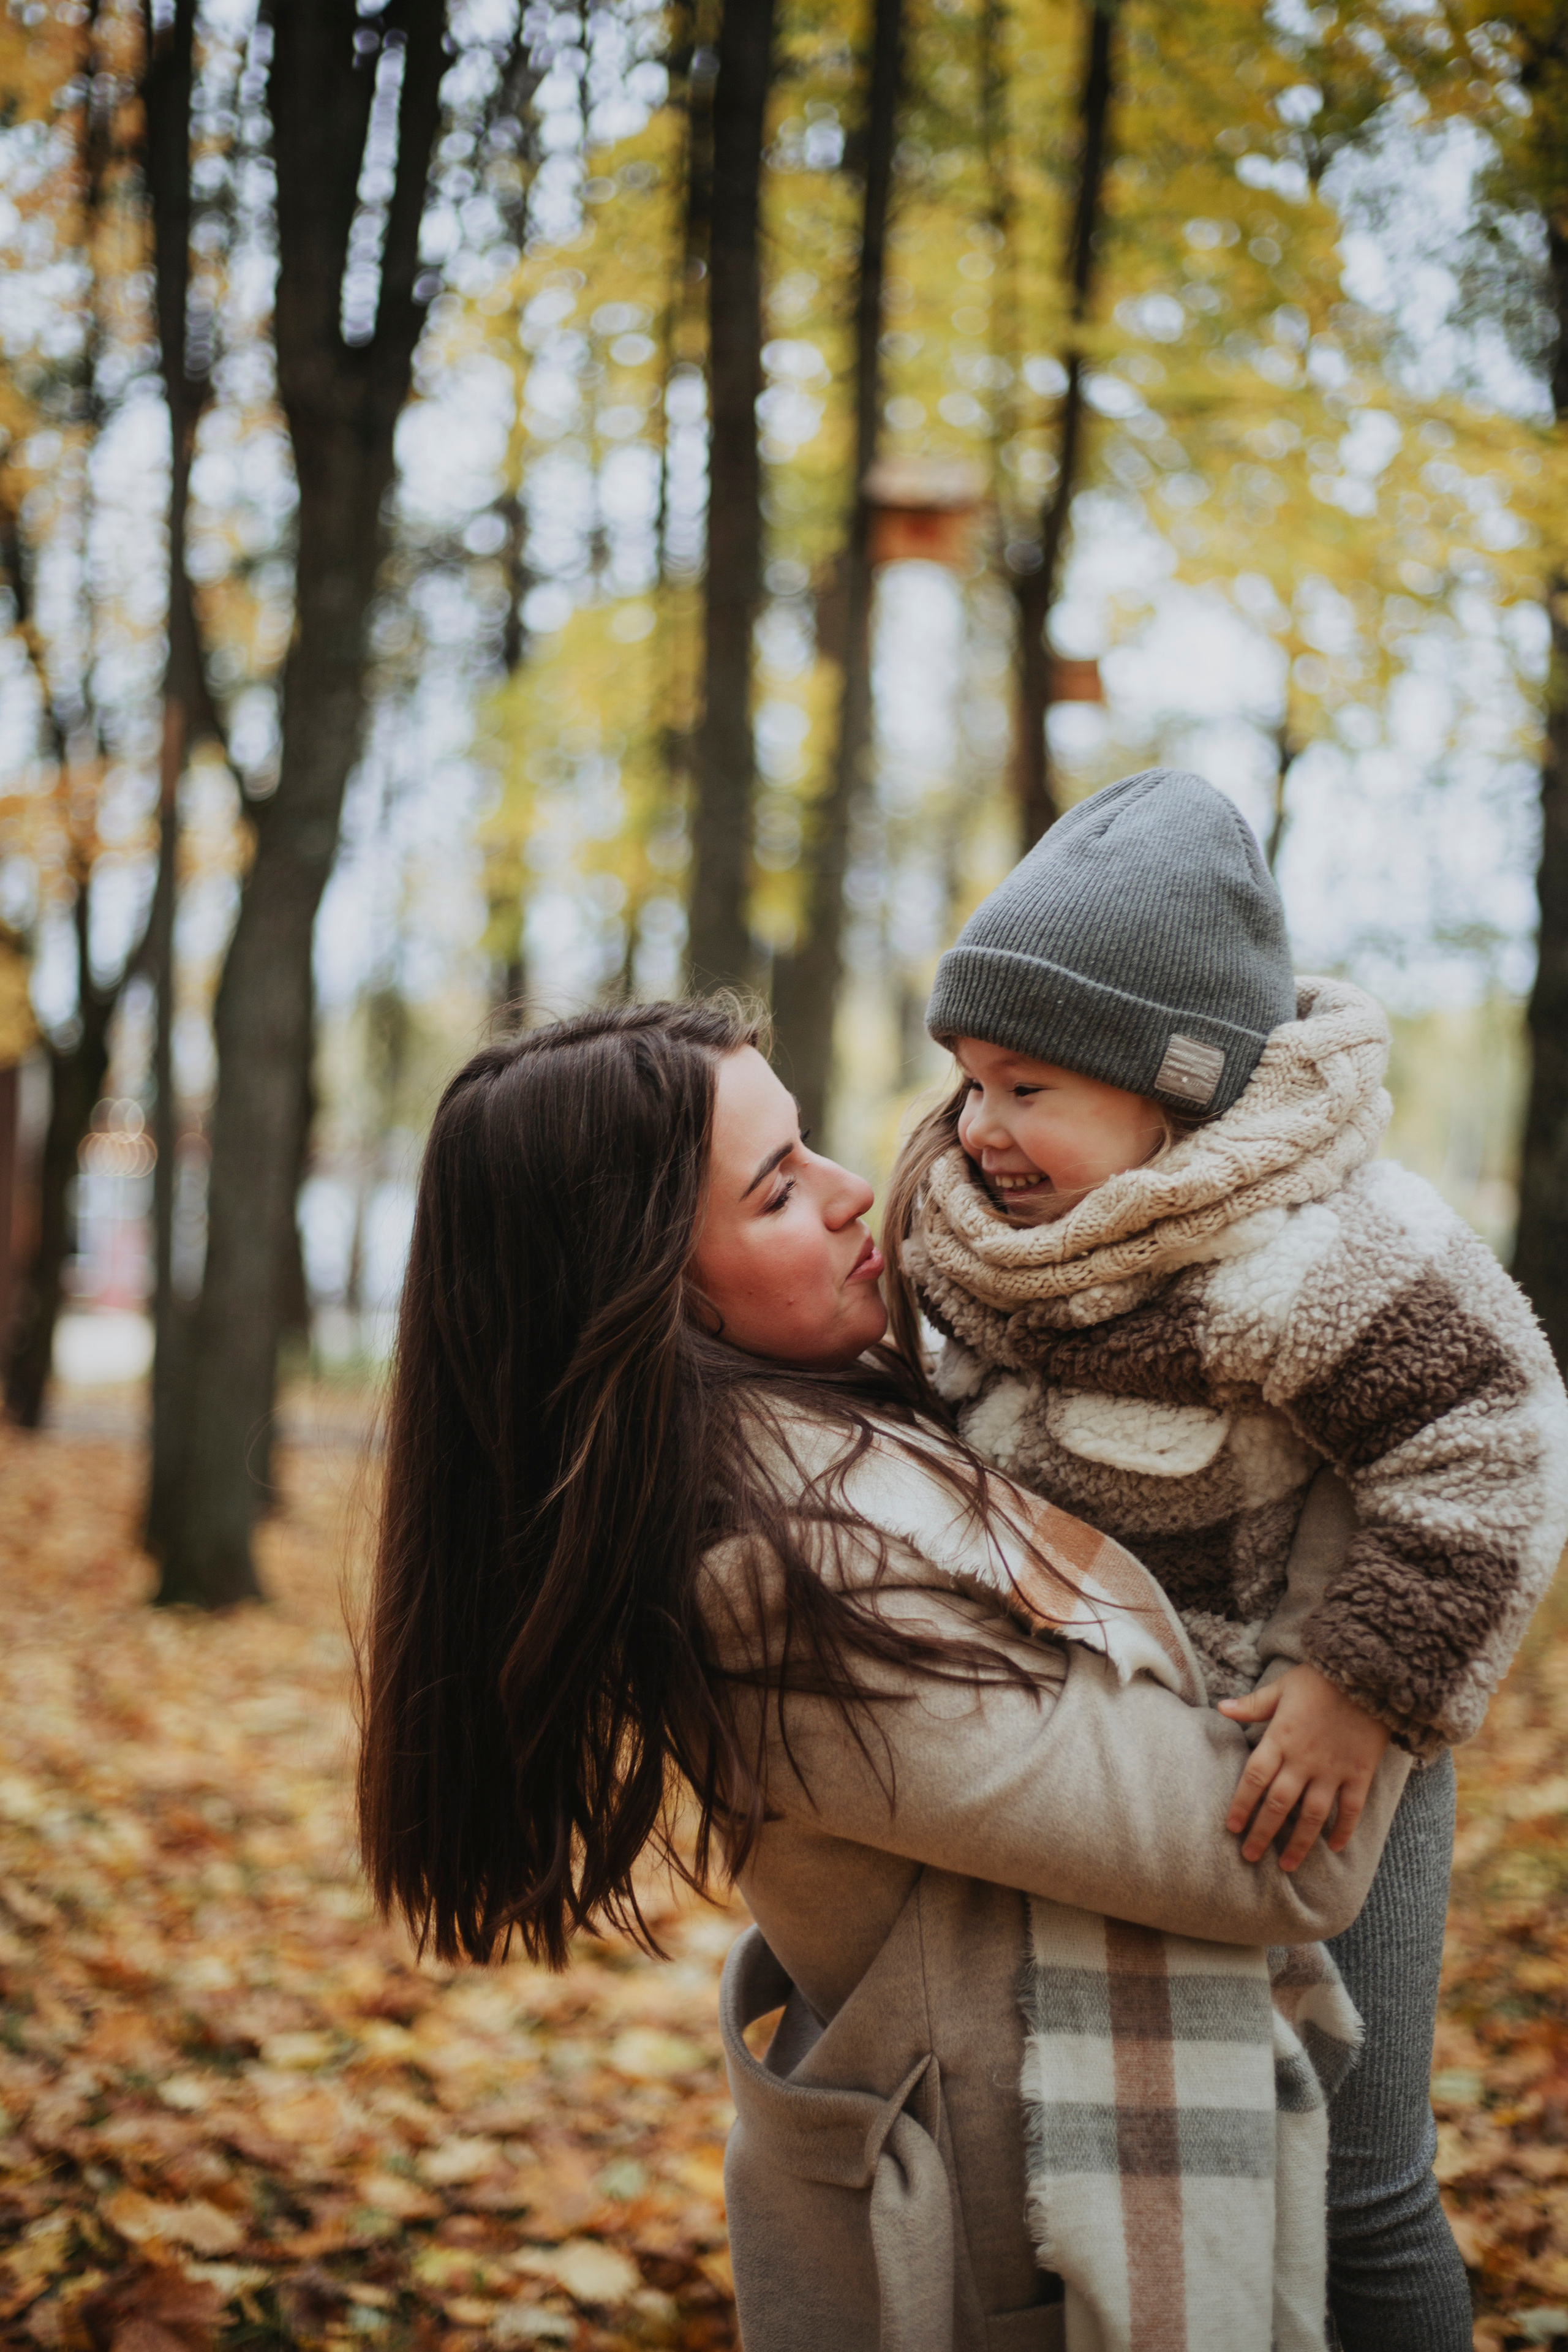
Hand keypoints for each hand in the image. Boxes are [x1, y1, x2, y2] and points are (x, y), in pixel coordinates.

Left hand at [1219, 1663, 1391, 1871]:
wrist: (1368, 1675)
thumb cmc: (1320, 1680)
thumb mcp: (1282, 1687)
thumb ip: (1253, 1704)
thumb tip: (1221, 1708)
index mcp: (1280, 1739)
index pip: (1253, 1779)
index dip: (1241, 1805)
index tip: (1232, 1828)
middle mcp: (1303, 1760)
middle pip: (1278, 1805)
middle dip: (1262, 1833)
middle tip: (1250, 1856)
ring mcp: (1332, 1770)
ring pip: (1312, 1815)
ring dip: (1298, 1843)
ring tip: (1286, 1865)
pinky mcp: (1359, 1773)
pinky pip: (1350, 1809)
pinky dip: (1343, 1830)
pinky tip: (1334, 1848)